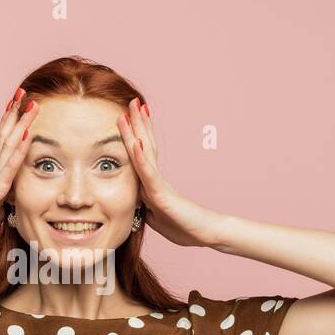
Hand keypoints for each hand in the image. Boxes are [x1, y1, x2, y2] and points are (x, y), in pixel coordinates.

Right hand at [0, 88, 38, 241]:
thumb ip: (5, 200)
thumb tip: (15, 198)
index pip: (5, 143)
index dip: (12, 124)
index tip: (20, 106)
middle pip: (7, 136)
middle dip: (17, 114)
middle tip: (24, 92)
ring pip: (10, 145)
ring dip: (22, 123)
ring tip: (31, 103)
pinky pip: (10, 166)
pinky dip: (20, 150)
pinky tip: (28, 134)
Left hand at [116, 98, 226, 248]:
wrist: (205, 234)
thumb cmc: (183, 226)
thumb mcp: (155, 215)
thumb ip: (144, 204)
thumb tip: (133, 198)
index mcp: (153, 183)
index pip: (142, 153)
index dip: (136, 134)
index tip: (129, 115)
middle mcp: (156, 178)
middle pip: (144, 145)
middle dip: (138, 123)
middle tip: (133, 101)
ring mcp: (158, 184)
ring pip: (144, 153)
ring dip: (137, 130)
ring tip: (133, 109)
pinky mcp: (161, 195)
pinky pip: (148, 174)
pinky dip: (141, 158)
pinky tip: (136, 142)